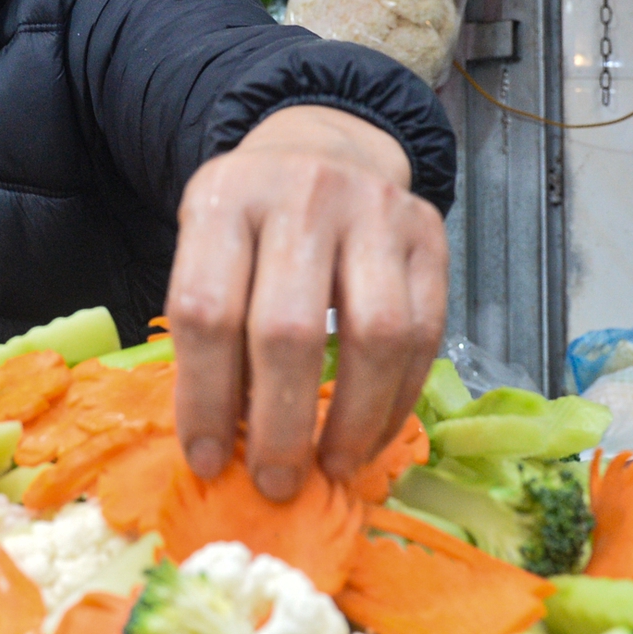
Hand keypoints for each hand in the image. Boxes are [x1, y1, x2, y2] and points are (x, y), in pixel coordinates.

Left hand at [167, 105, 447, 500]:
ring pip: (375, 334)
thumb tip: (224, 448)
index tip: (208, 460)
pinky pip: (424, 334)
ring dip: (355, 420)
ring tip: (331, 468)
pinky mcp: (428, 233)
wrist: (323, 149)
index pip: (206, 311)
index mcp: (222, 201)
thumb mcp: (207, 249)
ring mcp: (372, 211)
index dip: (205, 398)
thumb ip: (210, 331)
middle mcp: (300, 196)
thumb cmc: (252, 223)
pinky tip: (371, 436)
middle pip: (288, 330)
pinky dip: (398, 400)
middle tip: (275, 484)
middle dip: (281, 425)